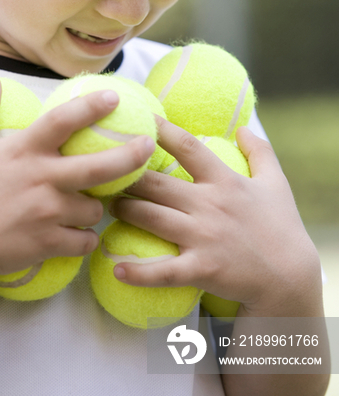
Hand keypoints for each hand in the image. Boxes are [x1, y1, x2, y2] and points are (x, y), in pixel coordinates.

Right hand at [0, 76, 154, 283]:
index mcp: (24, 151)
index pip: (64, 121)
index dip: (92, 106)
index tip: (115, 96)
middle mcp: (41, 179)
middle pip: (99, 167)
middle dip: (131, 156)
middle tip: (148, 146)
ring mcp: (46, 213)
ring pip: (93, 208)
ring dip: (96, 206)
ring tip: (89, 205)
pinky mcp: (47, 243)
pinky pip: (83, 240)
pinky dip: (85, 238)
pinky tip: (79, 235)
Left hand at [108, 116, 321, 316]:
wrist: (290, 277)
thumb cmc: (281, 227)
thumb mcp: (277, 183)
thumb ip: (260, 152)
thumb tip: (244, 127)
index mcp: (224, 181)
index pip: (187, 146)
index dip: (160, 130)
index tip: (138, 118)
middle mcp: (209, 205)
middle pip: (156, 183)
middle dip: (126, 175)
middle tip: (105, 170)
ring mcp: (203, 237)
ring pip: (150, 218)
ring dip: (124, 210)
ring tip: (106, 206)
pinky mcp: (201, 269)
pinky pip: (162, 270)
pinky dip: (137, 271)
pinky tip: (115, 268)